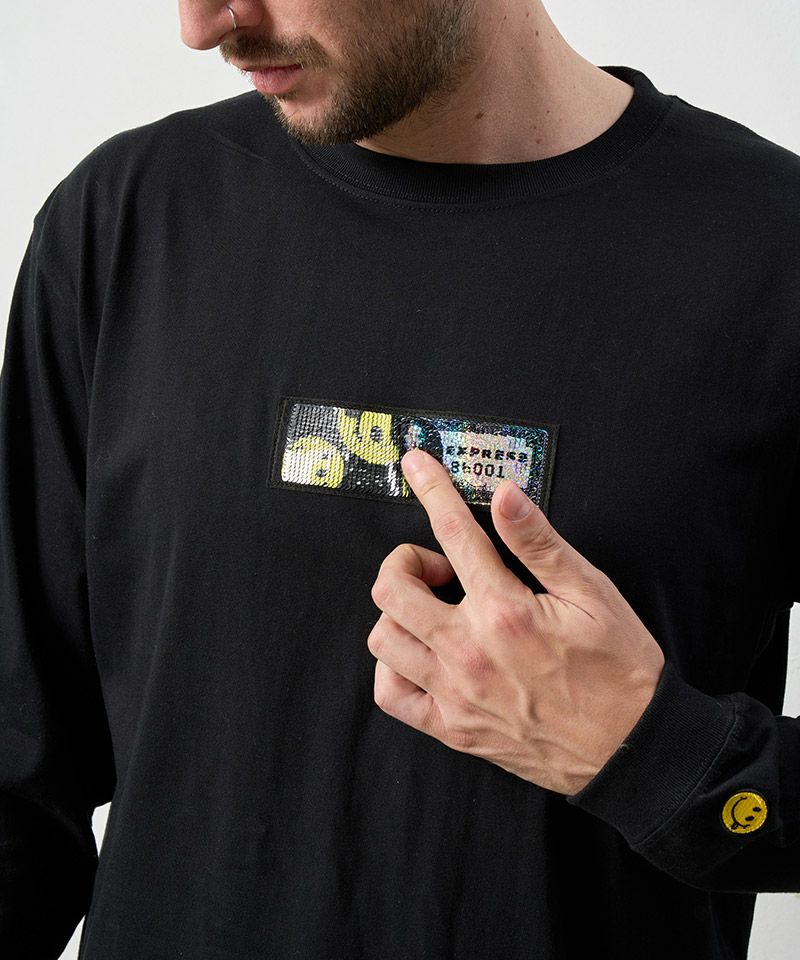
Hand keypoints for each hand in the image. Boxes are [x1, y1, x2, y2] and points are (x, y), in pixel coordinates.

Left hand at [367, 448, 664, 794]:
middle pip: (392, 587)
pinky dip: (393, 667)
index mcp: (504, 610)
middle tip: (442, 567)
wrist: (633, 751)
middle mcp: (468, 651)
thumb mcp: (593, 595)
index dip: (431, 489)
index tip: (415, 464)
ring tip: (434, 610)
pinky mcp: (452, 729)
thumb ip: (540, 543)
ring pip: (383, 637)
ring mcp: (454, 694)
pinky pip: (390, 695)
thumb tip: (504, 495)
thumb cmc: (620, 670)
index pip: (452, 532)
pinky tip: (421, 655)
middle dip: (406, 560)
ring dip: (398, 611)